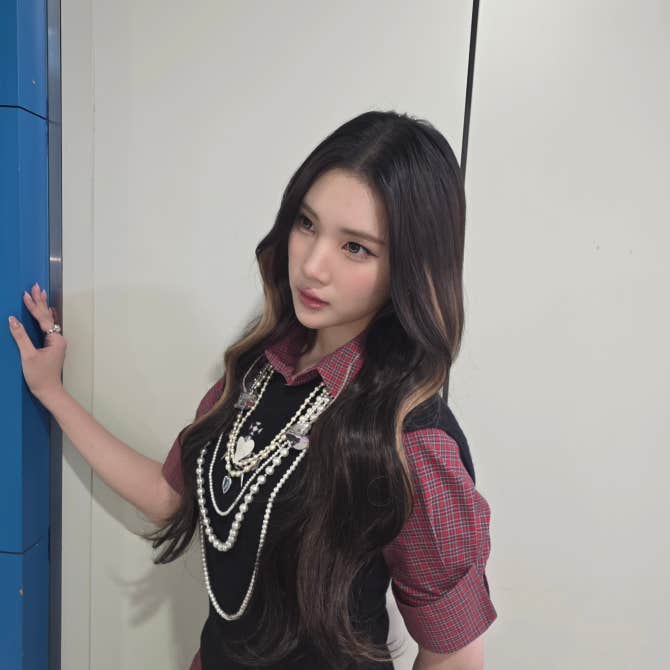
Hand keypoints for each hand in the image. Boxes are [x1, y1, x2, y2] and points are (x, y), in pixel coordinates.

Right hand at [7, 282, 66, 401]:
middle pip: (47, 316)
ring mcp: (56, 342)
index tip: (26, 294)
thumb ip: (20, 336)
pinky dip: (44, 317)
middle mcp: (58, 339)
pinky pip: (47, 327)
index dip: (33, 306)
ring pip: (47, 320)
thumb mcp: (27, 356)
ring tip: (40, 293)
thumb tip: (12, 320)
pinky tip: (46, 311)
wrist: (49, 391)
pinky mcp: (52, 346)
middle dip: (40, 302)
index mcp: (55, 339)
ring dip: (42, 307)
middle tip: (36, 286)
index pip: (42, 318)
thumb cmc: (39, 376)